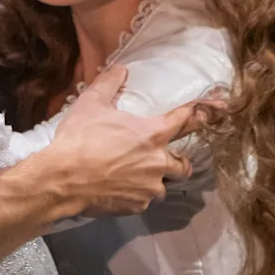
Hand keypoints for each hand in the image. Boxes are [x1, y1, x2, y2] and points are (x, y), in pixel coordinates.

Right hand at [44, 67, 194, 215]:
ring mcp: (149, 187)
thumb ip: (109, 83)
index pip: (184, 120)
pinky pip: (143, 201)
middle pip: (184, 165)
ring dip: (155, 181)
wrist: (62, 179)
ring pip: (163, 186)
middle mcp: (158, 162)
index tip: (212, 111)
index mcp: (152, 134)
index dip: (197, 114)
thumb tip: (120, 69)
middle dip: (179, 163)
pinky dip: (135, 196)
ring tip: (137, 178)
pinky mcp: (137, 206)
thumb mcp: (91, 103)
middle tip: (164, 160)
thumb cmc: (79, 138)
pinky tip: (119, 191)